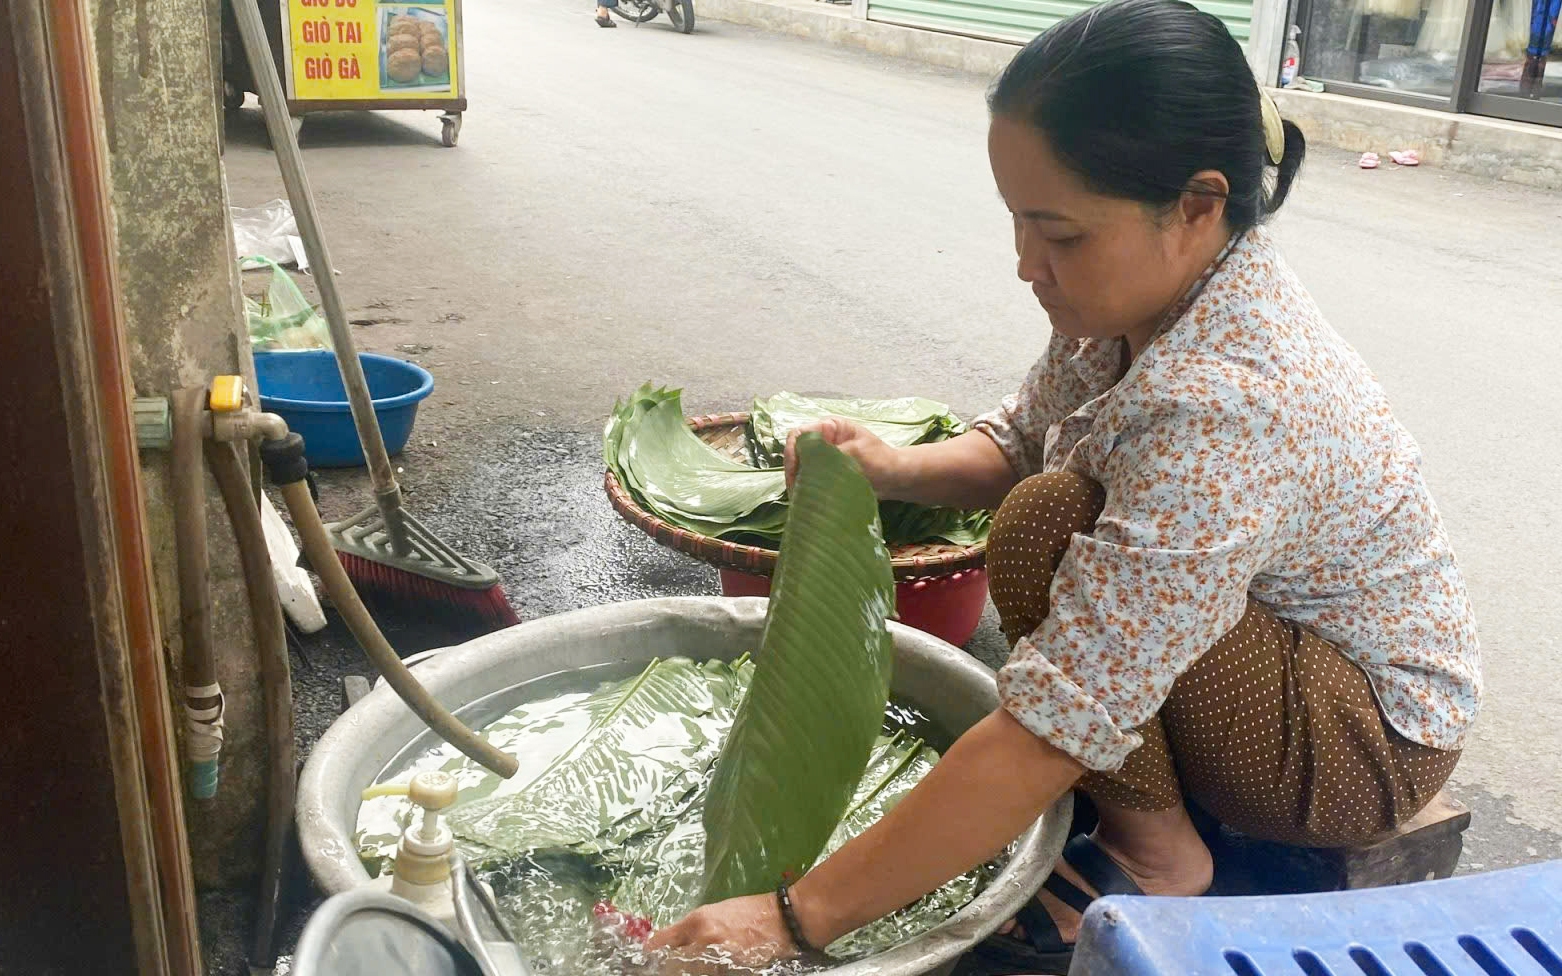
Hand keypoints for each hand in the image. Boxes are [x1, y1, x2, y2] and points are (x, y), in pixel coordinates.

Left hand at [645, 893, 796, 969]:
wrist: (781, 920)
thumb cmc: (747, 912)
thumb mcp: (714, 912)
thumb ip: (692, 927)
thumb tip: (672, 942)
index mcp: (697, 921)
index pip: (662, 942)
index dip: (652, 952)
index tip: (648, 957)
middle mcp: (703, 939)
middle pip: (673, 963)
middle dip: (670, 966)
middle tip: (669, 967)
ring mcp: (717, 957)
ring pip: (690, 970)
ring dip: (688, 969)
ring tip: (696, 964)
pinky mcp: (730, 970)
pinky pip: (709, 974)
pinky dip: (705, 971)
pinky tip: (709, 968)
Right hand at [785, 418, 902, 496]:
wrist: (896, 478)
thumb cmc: (882, 459)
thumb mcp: (858, 453)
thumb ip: (833, 454)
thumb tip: (811, 463)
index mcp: (830, 427)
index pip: (800, 434)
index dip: (793, 452)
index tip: (796, 472)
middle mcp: (823, 440)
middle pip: (796, 451)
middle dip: (793, 470)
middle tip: (796, 490)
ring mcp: (823, 457)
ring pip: (800, 467)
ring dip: (798, 481)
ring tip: (799, 498)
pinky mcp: (826, 472)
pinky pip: (809, 478)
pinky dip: (806, 488)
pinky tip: (805, 499)